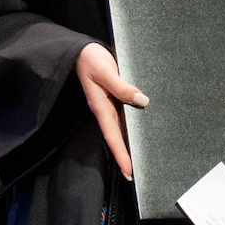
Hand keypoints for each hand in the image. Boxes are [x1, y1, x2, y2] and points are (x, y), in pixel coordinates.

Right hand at [75, 41, 147, 180]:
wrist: (81, 50)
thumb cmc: (91, 59)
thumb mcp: (105, 71)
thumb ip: (122, 86)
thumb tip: (143, 100)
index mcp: (101, 107)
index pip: (113, 136)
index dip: (121, 154)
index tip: (129, 171)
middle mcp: (106, 109)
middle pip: (117, 137)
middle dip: (126, 156)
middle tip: (137, 174)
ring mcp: (109, 105)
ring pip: (121, 128)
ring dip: (129, 143)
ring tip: (141, 159)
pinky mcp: (113, 98)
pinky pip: (123, 116)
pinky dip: (131, 126)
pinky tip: (140, 130)